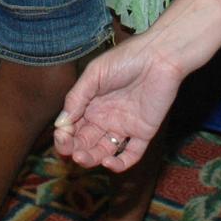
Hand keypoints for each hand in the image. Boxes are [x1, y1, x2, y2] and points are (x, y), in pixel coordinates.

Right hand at [53, 34, 183, 172]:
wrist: (160, 56)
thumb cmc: (126, 59)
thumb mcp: (94, 74)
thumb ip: (77, 98)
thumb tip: (60, 123)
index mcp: (91, 104)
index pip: (72, 128)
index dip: (64, 136)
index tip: (61, 136)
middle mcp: (105, 117)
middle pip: (85, 143)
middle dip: (75, 150)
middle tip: (72, 152)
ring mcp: (124, 126)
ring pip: (103, 151)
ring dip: (91, 159)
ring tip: (83, 157)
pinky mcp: (143, 132)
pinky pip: (131, 155)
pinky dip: (120, 164)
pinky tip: (109, 161)